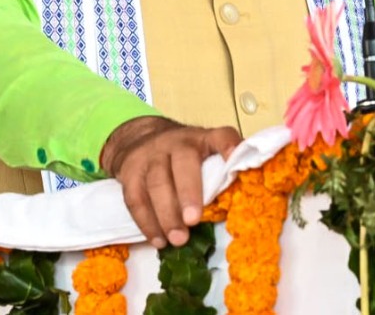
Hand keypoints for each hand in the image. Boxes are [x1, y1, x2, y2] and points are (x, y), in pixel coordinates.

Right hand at [99, 116, 242, 247]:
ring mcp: (150, 156)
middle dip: (188, 193)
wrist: (138, 138)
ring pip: (156, 183)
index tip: (234, 160)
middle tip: (193, 221)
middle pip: (183, 164)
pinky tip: (158, 240)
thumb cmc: (180, 155)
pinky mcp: (130, 171)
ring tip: (178, 240)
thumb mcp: (201, 152)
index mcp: (201, 139)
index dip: (228, 146)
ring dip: (167, 215)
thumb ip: (219, 170)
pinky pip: (135, 198)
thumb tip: (244, 199)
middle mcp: (176, 142)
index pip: (220, 136)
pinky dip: (146, 222)